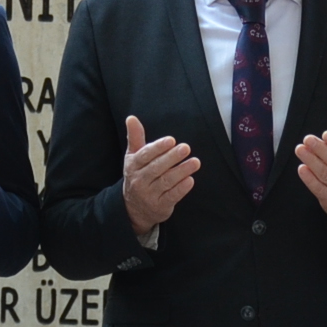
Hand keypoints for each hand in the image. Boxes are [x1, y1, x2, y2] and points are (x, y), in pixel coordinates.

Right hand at [122, 115, 198, 234]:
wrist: (133, 209)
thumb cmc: (137, 176)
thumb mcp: (133, 157)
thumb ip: (135, 137)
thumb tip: (131, 118)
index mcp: (133, 166)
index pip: (145, 155)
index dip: (158, 148)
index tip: (171, 140)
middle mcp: (139, 180)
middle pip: (156, 168)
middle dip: (172, 158)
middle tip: (186, 148)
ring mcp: (149, 195)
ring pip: (166, 182)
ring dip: (181, 171)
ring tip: (195, 162)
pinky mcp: (160, 206)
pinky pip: (171, 196)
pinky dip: (181, 189)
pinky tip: (190, 180)